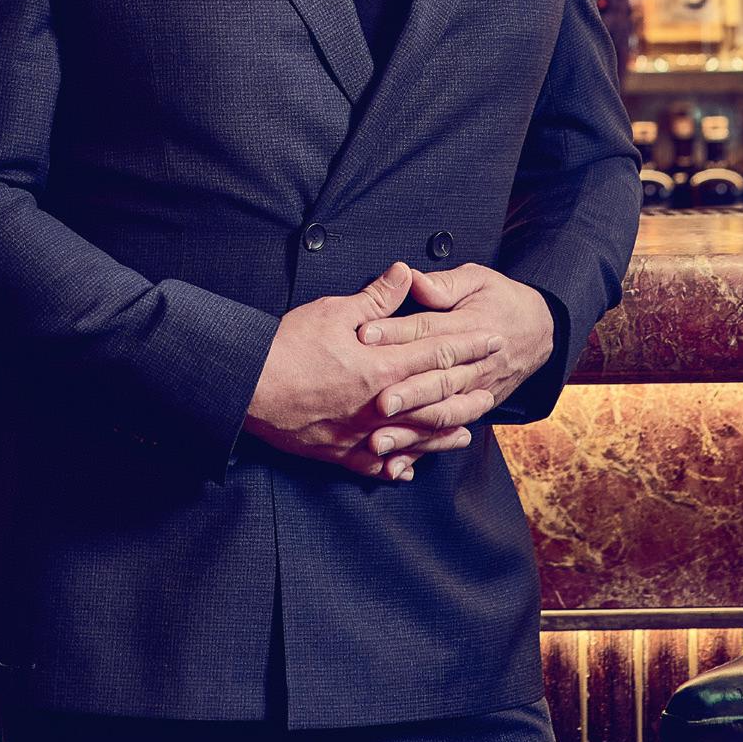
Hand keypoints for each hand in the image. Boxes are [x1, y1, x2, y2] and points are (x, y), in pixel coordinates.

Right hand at [243, 260, 500, 480]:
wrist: (249, 386)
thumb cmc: (288, 346)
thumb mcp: (335, 311)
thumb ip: (376, 297)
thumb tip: (405, 273)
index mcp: (382, 365)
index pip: (438, 353)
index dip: (468, 345)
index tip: (492, 339)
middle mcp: (380, 403)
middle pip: (436, 399)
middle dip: (467, 392)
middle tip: (492, 388)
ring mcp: (362, 432)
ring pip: (414, 437)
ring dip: (443, 434)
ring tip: (465, 433)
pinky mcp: (339, 451)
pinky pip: (375, 464)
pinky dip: (396, 465)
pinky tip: (408, 468)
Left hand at [352, 262, 554, 461]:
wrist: (539, 332)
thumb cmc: (501, 300)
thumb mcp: (478, 280)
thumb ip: (444, 284)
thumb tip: (412, 278)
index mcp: (470, 327)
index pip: (428, 330)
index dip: (396, 332)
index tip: (364, 335)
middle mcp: (473, 366)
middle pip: (436, 381)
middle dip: (406, 394)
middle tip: (377, 403)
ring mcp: (474, 393)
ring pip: (440, 416)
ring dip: (410, 432)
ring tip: (377, 442)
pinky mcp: (471, 410)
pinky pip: (445, 436)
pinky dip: (421, 453)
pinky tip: (396, 467)